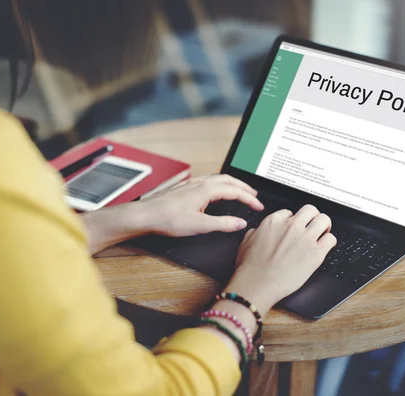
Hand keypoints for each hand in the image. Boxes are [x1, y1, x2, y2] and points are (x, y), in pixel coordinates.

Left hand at [139, 174, 263, 236]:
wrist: (145, 215)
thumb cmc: (168, 219)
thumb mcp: (199, 225)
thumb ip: (222, 224)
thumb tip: (240, 223)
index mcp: (206, 189)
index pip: (235, 191)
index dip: (249, 199)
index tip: (258, 206)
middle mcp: (200, 183)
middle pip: (229, 180)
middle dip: (244, 187)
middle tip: (254, 196)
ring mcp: (191, 184)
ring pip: (218, 178)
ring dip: (232, 184)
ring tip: (239, 191)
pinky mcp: (184, 188)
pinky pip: (208, 181)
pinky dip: (219, 184)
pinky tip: (215, 191)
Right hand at [225, 205, 335, 316]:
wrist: (258, 283)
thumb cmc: (250, 267)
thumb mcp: (246, 241)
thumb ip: (256, 231)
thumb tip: (259, 231)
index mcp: (274, 221)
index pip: (290, 212)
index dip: (293, 221)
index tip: (294, 229)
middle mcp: (291, 226)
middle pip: (311, 210)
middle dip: (312, 217)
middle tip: (312, 226)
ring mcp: (305, 238)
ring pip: (324, 219)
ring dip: (324, 226)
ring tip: (322, 234)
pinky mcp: (316, 253)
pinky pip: (331, 239)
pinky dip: (329, 242)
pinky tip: (324, 247)